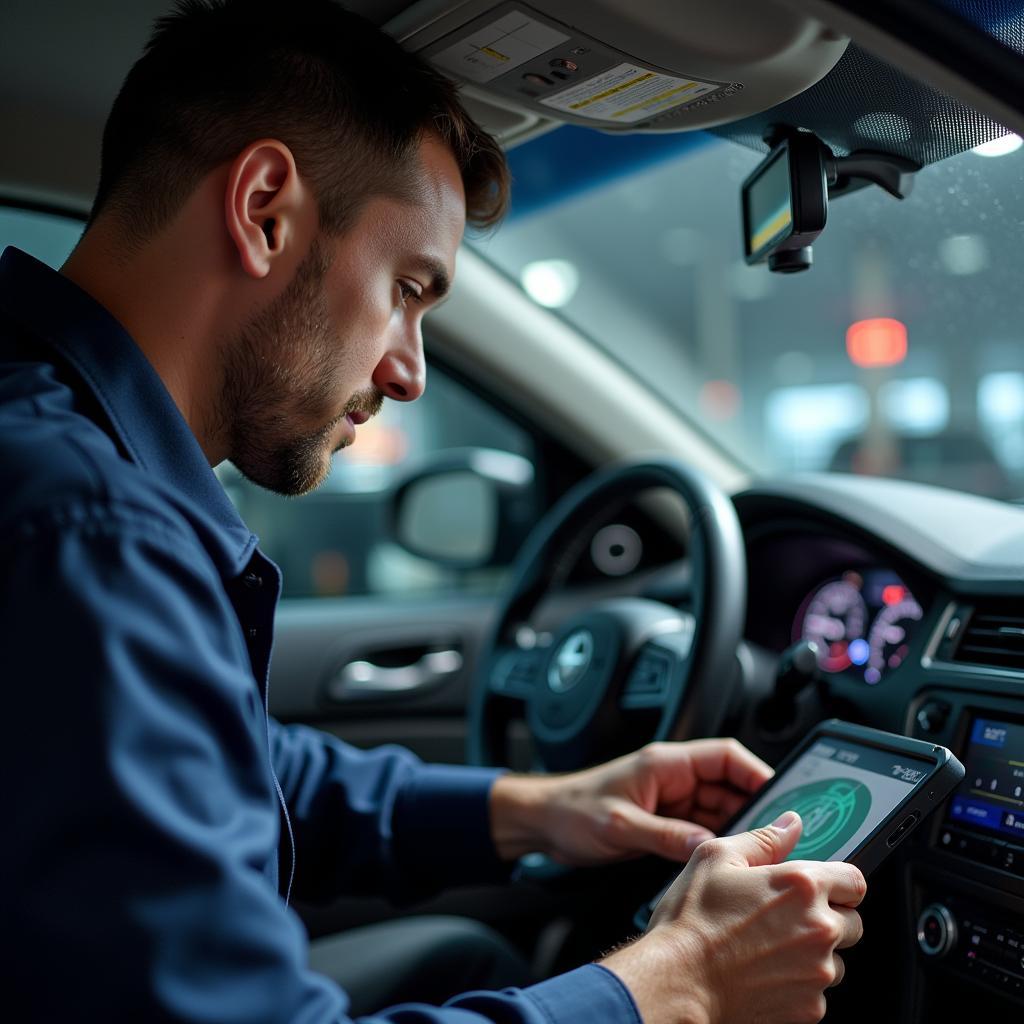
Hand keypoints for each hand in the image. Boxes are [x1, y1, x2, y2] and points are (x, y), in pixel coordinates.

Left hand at [489, 739, 771, 864]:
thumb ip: (664, 835)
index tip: (783, 798)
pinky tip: (727, 863)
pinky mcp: (664, 824)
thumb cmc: (570, 809)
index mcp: (665, 763)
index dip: (757, 773)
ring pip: (719, 811)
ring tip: (758, 855)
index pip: (725, 757)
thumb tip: (707, 847)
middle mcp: (672, 779)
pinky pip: (702, 831)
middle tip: (779, 838)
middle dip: (755, 809)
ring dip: (738, 831)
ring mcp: (670, 802)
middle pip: (729, 786)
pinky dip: (716, 845)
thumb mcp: (619, 825)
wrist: (541, 822)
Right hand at [601, 813, 866, 1023]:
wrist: (678, 981)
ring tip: (769, 948)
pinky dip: (798, 985)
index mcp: (802, 886)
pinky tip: (764, 973)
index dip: (838, 882)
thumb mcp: (716, 858)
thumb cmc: (692, 921)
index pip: (855, 880)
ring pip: (835, 961)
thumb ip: (763, 839)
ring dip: (813, 954)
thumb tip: (791, 825)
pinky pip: (817, 993)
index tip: (824, 888)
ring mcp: (817, 973)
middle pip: (852, 922)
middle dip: (827, 918)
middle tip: (786, 918)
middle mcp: (819, 929)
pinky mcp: (809, 1009)